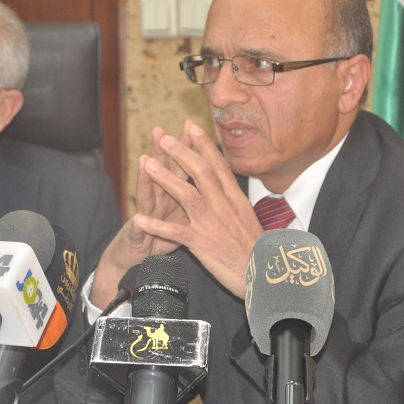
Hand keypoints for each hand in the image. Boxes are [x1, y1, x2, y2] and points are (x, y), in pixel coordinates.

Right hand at [89, 126, 194, 306]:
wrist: (135, 258)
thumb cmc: (161, 236)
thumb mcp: (180, 214)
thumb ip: (189, 196)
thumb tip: (208, 178)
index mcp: (173, 195)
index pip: (181, 167)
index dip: (186, 148)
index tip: (191, 127)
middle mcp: (158, 201)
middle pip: (161, 174)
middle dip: (162, 152)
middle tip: (160, 131)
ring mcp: (146, 217)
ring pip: (146, 196)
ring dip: (145, 180)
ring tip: (144, 162)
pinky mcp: (138, 237)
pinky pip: (140, 232)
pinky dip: (140, 227)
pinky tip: (137, 219)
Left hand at [135, 121, 262, 296]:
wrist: (263, 274)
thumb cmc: (257, 250)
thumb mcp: (249, 218)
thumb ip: (235, 201)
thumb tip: (227, 186)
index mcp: (235, 199)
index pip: (219, 166)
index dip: (205, 146)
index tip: (193, 128)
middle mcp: (223, 206)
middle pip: (202, 172)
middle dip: (182, 153)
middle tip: (165, 138)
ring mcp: (212, 224)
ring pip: (187, 195)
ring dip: (166, 178)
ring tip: (148, 165)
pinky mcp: (202, 243)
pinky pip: (176, 232)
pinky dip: (156, 225)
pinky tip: (139, 219)